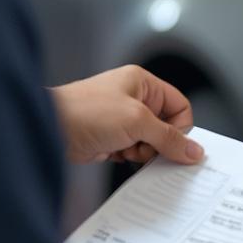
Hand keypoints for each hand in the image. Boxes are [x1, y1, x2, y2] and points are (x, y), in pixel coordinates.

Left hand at [49, 65, 201, 165]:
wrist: (48, 129)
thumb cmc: (86, 111)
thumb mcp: (136, 121)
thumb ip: (168, 137)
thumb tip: (193, 150)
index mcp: (143, 83)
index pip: (179, 106)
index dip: (181, 128)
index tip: (176, 146)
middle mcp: (134, 99)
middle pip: (165, 126)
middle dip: (160, 142)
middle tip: (149, 149)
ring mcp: (121, 120)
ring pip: (150, 142)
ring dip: (144, 152)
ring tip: (128, 151)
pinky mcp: (111, 138)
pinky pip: (134, 152)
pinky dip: (131, 159)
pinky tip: (120, 157)